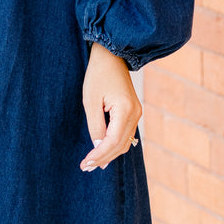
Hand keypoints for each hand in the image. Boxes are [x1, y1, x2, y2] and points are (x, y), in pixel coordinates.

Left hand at [80, 42, 141, 171]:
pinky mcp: (134, 112)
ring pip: (125, 142)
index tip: (86, 163)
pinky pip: (126, 134)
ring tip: (93, 163)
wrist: (112, 56)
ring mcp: (137, 113)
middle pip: (121, 145)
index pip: (113, 141)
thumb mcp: (91, 101)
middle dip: (103, 158)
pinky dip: (114, 144)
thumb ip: (95, 126)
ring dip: (109, 154)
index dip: (99, 155)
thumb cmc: (98, 75)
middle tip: (86, 167)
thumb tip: (98, 147)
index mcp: (125, 110)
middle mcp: (136, 114)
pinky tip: (103, 151)